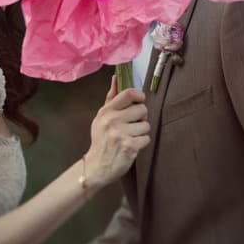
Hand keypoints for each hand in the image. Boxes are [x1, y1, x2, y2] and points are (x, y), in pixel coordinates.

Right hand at [84, 76, 149, 190]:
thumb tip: (116, 77)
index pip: (128, 93)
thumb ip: (111, 98)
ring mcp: (121, 134)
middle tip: (132, 125)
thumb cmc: (101, 140)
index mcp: (106, 111)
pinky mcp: (130, 147)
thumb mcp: (101, 117)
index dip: (139, 96)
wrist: (96, 166)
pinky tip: (131, 146)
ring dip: (141, 132)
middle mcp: (113, 121)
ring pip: (146, 125)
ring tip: (130, 136)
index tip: (139, 102)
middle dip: (141, 118)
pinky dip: (141, 143)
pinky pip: (146, 138)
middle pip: (142, 109)